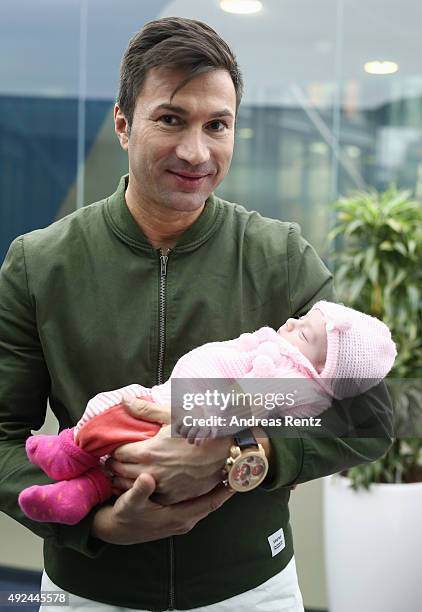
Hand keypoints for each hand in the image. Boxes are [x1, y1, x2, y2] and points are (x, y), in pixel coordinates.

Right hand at [92, 473, 234, 544]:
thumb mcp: (129, 503)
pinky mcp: (177, 514)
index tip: (238, 475)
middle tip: (236, 465)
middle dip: (224, 485)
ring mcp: (182, 518)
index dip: (225, 490)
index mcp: (178, 517)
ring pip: (205, 500)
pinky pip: (197, 500)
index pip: (209, 502)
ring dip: (215, 486)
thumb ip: (139, 491)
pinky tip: (205, 476)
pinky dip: (204, 489)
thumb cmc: (125, 517)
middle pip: (212, 501)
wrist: (116, 531)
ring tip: (226, 467)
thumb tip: (147, 477)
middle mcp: (184, 519)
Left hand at [108, 398, 232, 504]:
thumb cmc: (200, 430)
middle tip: (115, 459)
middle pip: (120, 471)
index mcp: (147, 451)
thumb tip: (124, 400)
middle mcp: (151, 472)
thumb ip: (145, 410)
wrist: (225, 451)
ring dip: (123, 479)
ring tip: (123, 472)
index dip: (114, 450)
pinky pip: (149, 497)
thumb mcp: (172, 415)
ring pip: (130, 487)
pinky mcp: (173, 497)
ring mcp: (162, 487)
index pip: (117, 454)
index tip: (116, 447)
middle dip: (115, 464)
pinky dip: (142, 491)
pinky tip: (143, 484)